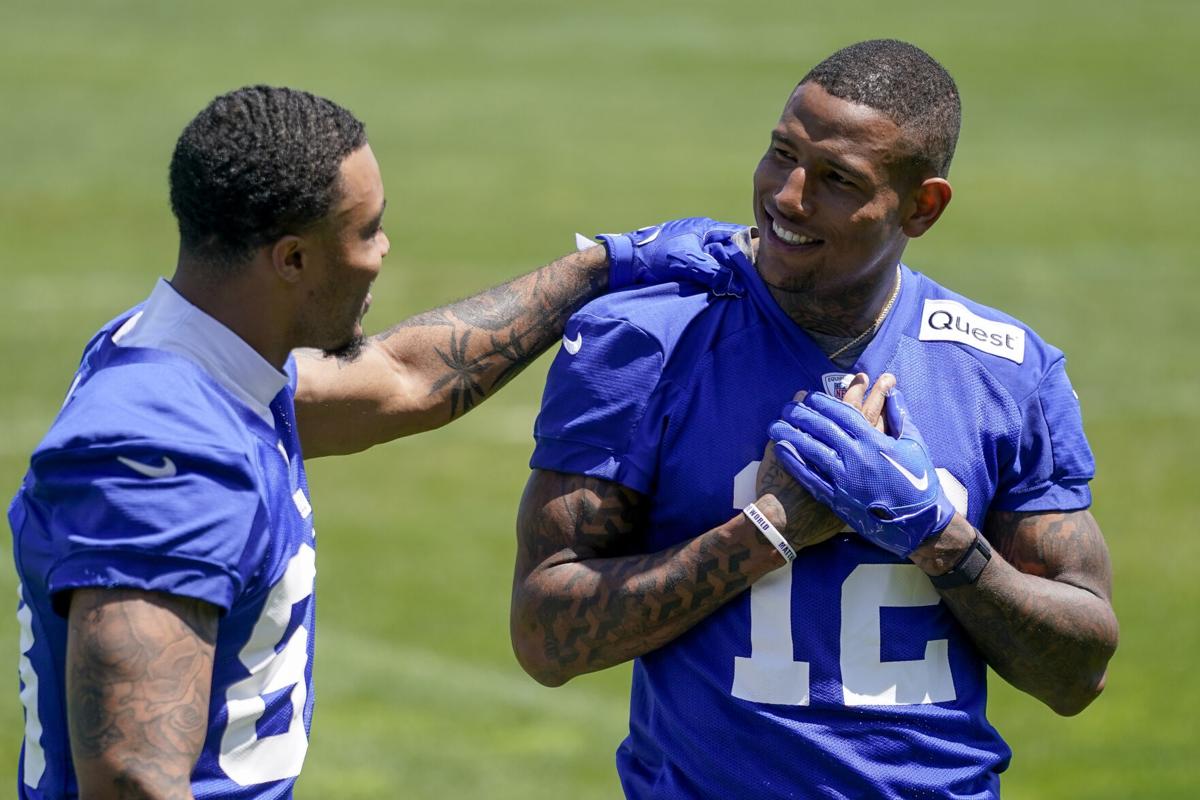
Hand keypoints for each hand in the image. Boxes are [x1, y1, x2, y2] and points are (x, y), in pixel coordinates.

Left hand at [599, 217, 744, 295]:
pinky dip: (711, 275)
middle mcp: (699, 234)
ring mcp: (690, 246)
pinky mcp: (681, 259)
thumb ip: (713, 272)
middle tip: (751, 279)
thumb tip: (737, 286)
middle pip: (729, 247)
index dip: (752, 248)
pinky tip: (714, 287)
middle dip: (739, 262)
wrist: (623, 264)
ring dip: (724, 271)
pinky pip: (704, 266)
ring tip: (734, 286)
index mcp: (704, 228)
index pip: (738, 234)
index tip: (763, 264)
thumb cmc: (653, 258)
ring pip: (716, 258)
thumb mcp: (687, 264)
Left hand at [768, 388, 956, 557]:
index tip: (809, 396)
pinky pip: (811, 477)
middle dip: (801, 415)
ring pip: (811, 451)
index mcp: (875, 441)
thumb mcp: (915, 444)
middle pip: (822, 429)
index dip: (823, 403)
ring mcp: (845, 479)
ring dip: (791, 435)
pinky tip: (781, 451)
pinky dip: (794, 463)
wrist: (920, 523)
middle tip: (786, 407)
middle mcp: (857, 457)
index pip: (843, 414)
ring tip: (775, 425)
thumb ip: (900, 416)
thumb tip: (893, 392)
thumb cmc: (920, 482)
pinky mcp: (838, 499)